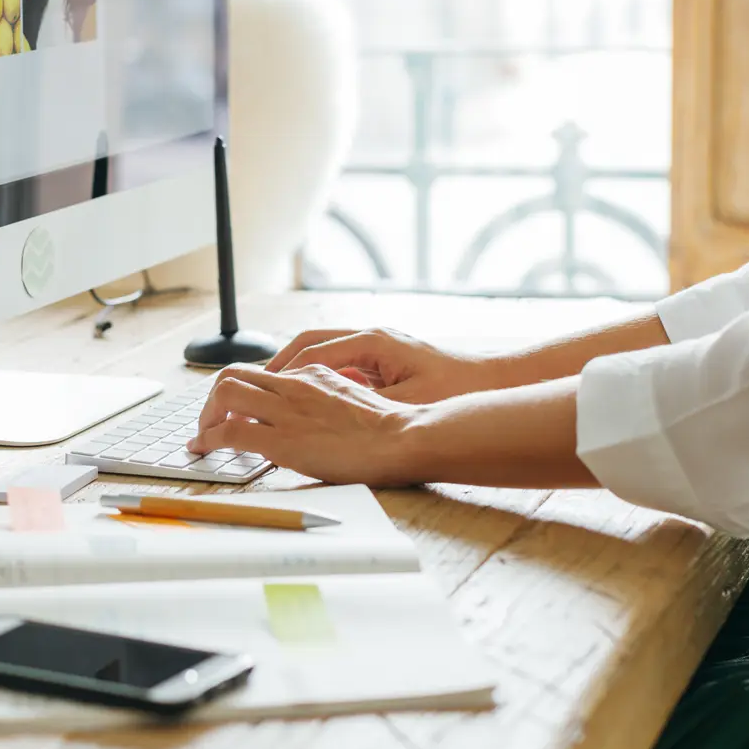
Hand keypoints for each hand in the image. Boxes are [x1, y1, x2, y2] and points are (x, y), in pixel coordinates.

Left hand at [188, 364, 421, 485]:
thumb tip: (314, 417)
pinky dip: (208, 440)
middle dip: (214, 399)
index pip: (263, 373)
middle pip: (233, 374)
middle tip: (211, 421)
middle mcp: (294, 385)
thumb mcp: (354, 400)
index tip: (235, 409)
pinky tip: (203, 450)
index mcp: (313, 374)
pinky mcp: (280, 440)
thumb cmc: (390, 429)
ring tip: (203, 437)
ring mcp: (285, 410)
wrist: (402, 438)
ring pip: (224, 394)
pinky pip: (229, 433)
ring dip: (206, 416)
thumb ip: (328, 401)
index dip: (241, 390)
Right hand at [266, 328, 492, 403]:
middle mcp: (372, 337)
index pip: (312, 350)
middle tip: (253, 388)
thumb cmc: (457, 390)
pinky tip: (311, 403)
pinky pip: (341, 365)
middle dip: (280, 365)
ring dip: (298, 372)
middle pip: (310, 344)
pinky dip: (320, 379)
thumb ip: (365, 405)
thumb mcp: (408, 403)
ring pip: (324, 353)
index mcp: (373, 341)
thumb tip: (325, 411)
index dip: (281, 371)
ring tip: (273, 396)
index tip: (258, 388)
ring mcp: (377, 347)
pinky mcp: (384, 361)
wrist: (494, 381)